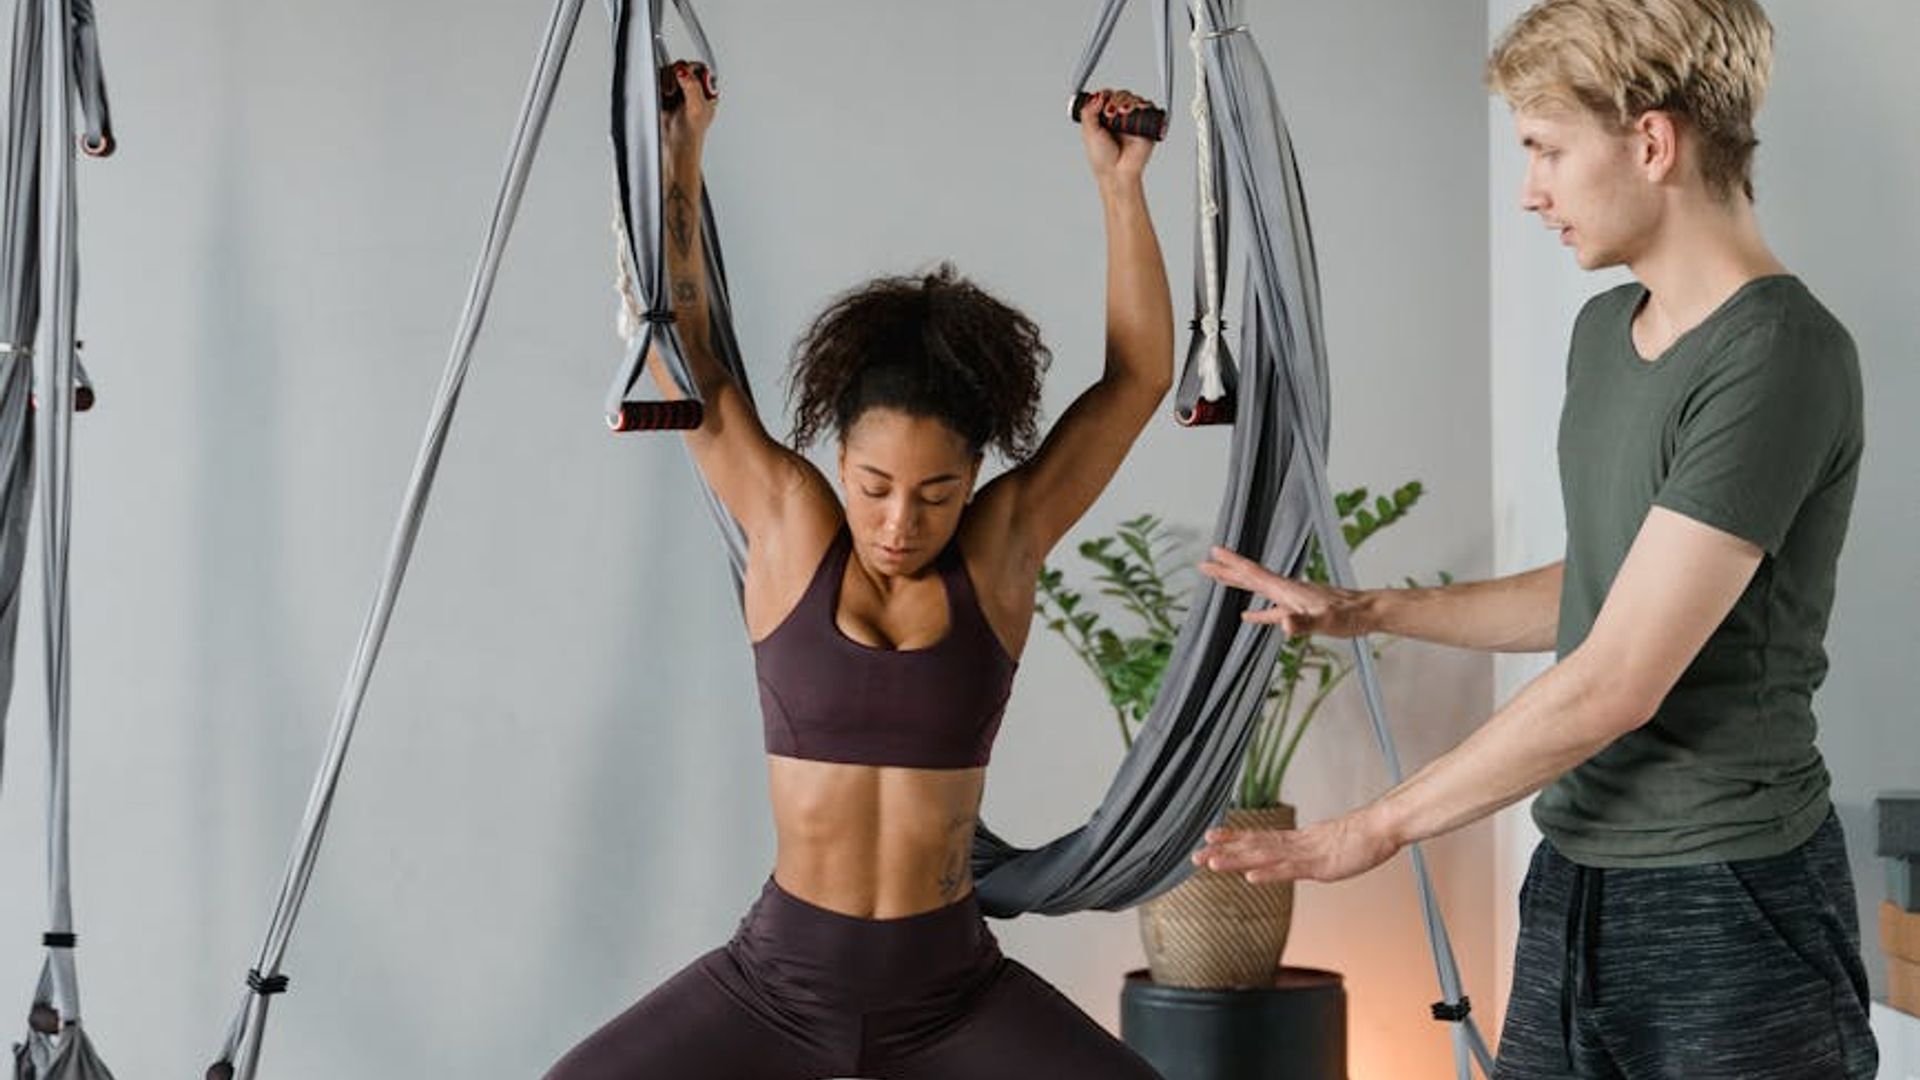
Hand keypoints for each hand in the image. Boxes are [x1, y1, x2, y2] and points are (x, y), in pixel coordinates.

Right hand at [661, 60, 714, 176]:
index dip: (690, 69)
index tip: (683, 77)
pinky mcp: (664, 95)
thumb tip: (684, 71)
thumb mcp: (695, 109)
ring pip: (669, 72)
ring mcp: (678, 92)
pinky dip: (658, 85)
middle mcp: (694, 90)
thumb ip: (692, 87)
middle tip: (674, 90)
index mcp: (707, 92)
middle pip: (682, 66)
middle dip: (676, 76)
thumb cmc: (689, 137)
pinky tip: (662, 96)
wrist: (674, 150)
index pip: (700, 68)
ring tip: (668, 95)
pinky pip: (659, 80)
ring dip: (666, 81)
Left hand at [1079, 88, 1156, 185]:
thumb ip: (1088, 111)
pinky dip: (1145, 105)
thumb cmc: (1103, 158)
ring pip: (1135, 99)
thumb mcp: (1088, 132)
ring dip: (1129, 101)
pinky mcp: (1147, 125)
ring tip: (1123, 112)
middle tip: (1110, 113)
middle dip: (1116, 99)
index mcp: (1105, 117)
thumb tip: (1098, 95)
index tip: (1102, 101)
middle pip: (1122, 94)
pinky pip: (1149, 109)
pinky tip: (1138, 109)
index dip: (1106, 95)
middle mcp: (1120, 117)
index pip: (1108, 96)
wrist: (1117, 173)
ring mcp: (1134, 120)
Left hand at [1191, 809, 1399, 883]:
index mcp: (1296, 840)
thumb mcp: (1326, 847)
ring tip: (1211, 863)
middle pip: (1253, 846)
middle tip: (1195, 855)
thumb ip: (1307, 851)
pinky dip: (1269, 874)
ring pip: (1264, 857)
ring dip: (1236, 860)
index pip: (1258, 838)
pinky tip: (1250, 877)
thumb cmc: (1357, 839)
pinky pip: (1290, 871)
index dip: (1233, 838)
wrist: (1380, 829)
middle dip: (1223, 851)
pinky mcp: (1320, 866)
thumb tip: (1294, 853)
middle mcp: (1295, 844)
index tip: (1209, 837)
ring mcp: (1306, 854)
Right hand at [1198, 545, 1373, 637]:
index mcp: (1288, 590)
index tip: (1213, 552)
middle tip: (1204, 564)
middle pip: (1251, 578)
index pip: (1255, 574)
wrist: (1369, 612)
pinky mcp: (1299, 611)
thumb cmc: (1350, 616)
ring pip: (1258, 590)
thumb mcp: (1326, 622)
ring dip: (1239, 585)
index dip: (1234, 564)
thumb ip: (1303, 624)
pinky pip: (1271, 609)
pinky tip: (1248, 616)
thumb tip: (1282, 624)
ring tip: (1219, 579)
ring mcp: (1292, 600)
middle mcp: (1287, 591)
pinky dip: (1257, 611)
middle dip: (1227, 571)